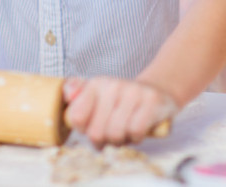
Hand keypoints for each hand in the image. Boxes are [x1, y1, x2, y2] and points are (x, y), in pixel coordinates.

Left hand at [63, 77, 177, 146]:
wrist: (158, 92)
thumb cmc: (122, 102)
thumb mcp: (98, 96)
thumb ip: (77, 93)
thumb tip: (67, 93)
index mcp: (97, 84)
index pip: (77, 117)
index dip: (85, 130)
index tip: (93, 127)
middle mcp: (114, 85)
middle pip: (96, 132)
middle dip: (104, 140)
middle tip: (112, 134)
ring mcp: (134, 91)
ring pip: (116, 133)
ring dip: (121, 140)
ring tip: (125, 132)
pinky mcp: (152, 101)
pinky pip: (136, 131)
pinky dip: (137, 137)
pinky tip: (138, 130)